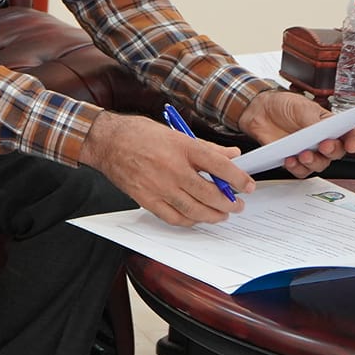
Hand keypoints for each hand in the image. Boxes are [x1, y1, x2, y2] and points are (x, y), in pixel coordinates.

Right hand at [79, 111, 247, 227]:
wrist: (106, 142)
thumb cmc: (139, 134)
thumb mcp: (176, 133)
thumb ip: (206, 147)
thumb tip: (232, 155)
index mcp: (182, 147)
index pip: (219, 166)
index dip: (238, 178)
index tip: (248, 186)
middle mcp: (172, 168)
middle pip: (209, 193)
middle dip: (229, 203)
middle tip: (237, 205)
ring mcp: (158, 186)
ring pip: (194, 209)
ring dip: (212, 215)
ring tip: (221, 215)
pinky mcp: (146, 199)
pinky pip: (173, 217)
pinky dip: (189, 221)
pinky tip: (196, 218)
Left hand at [237, 89, 354, 176]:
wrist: (261, 111)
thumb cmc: (285, 105)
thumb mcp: (302, 107)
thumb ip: (315, 121)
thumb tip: (325, 130)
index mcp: (330, 125)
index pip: (349, 135)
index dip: (354, 142)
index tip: (352, 145)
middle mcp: (322, 141)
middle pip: (336, 153)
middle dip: (332, 152)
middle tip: (324, 146)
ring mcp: (309, 152)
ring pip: (319, 165)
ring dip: (313, 162)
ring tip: (303, 154)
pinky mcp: (294, 160)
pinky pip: (300, 171)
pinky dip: (296, 167)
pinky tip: (290, 159)